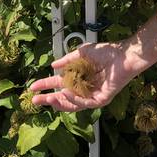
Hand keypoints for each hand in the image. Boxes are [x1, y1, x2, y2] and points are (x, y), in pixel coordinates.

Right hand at [29, 41, 144, 111]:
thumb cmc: (107, 52)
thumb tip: (53, 65)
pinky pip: (86, 103)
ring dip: (59, 102)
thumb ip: (68, 60)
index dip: (46, 85)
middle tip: (35, 101)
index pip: (59, 84)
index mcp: (80, 77)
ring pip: (73, 104)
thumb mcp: (82, 53)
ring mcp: (93, 95)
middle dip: (48, 99)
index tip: (33, 87)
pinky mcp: (102, 99)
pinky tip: (66, 94)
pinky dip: (75, 99)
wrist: (124, 55)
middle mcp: (85, 88)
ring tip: (48, 99)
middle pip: (64, 98)